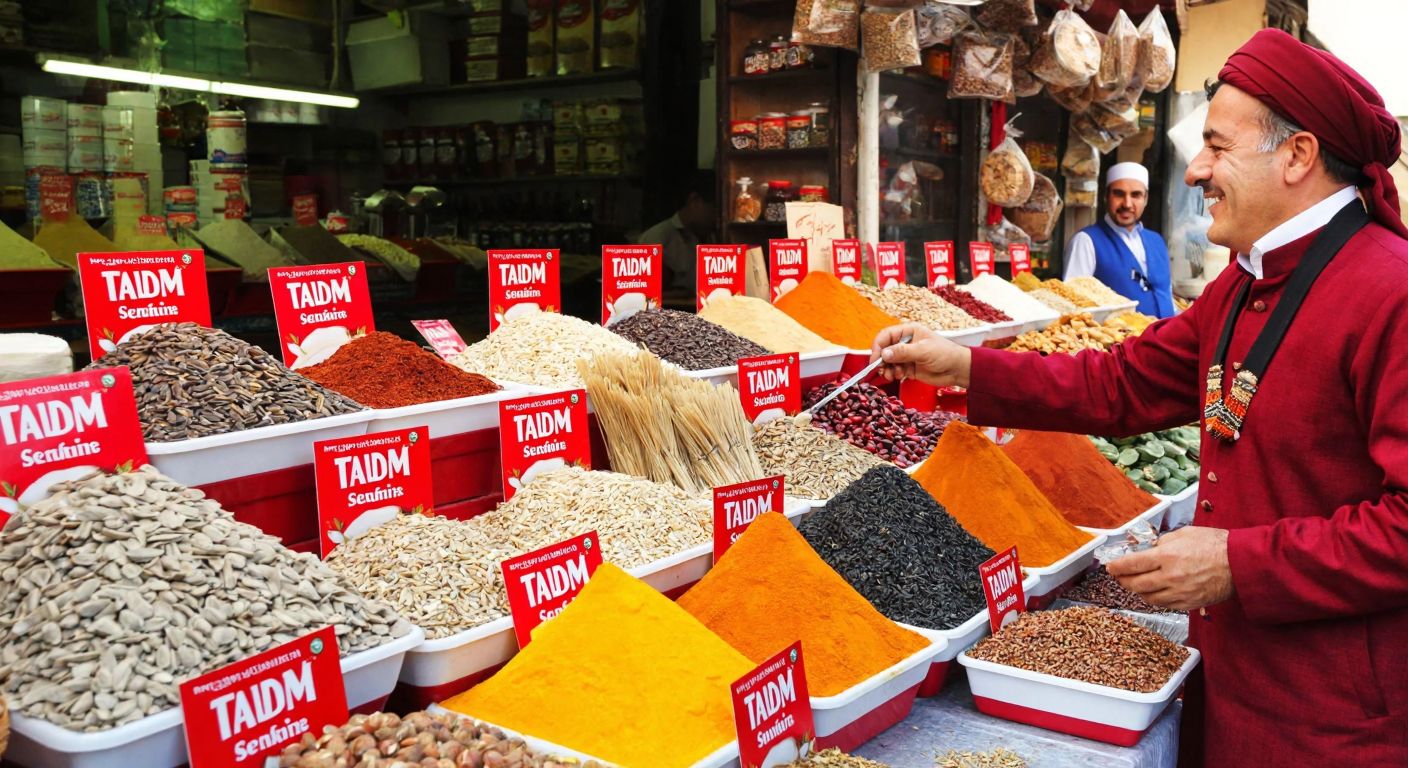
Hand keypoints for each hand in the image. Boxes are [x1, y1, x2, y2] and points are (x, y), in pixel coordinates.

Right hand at [870, 323, 972, 387]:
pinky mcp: (908, 368)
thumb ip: (902, 352)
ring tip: (891, 375)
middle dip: (881, 360)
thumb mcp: (923, 351)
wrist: (958, 369)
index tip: (875, 358)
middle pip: (884, 349)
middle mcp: (905, 343)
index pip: (886, 336)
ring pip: (888, 361)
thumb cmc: (945, 354)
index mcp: (909, 332)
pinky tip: (898, 376)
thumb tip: (884, 354)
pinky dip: (893, 374)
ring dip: (886, 369)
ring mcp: (906, 356)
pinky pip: (895, 370)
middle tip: (881, 369)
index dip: (878, 346)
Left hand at [1107, 527, 1233, 610]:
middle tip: (1120, 576)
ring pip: (1148, 598)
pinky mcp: (1189, 604)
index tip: (1110, 567)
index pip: (1131, 564)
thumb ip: (1163, 542)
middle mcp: (1170, 576)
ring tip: (1136, 584)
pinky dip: (1155, 599)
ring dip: (1138, 591)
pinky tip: (1154, 592)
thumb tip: (1149, 549)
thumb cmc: (1216, 544)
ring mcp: (1179, 593)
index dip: (1117, 567)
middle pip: (1135, 584)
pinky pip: (1164, 605)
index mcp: (1167, 555)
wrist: (1241, 563)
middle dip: (1123, 580)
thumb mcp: (1185, 534)